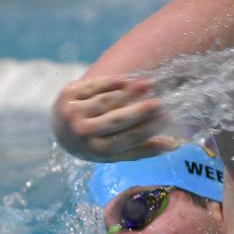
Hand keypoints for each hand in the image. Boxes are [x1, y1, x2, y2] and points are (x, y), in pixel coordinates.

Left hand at [52, 75, 178, 161]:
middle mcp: (82, 133)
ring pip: (106, 101)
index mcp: (96, 150)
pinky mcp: (67, 94)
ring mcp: (72, 113)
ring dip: (128, 92)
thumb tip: (173, 145)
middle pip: (115, 120)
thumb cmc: (96, 143)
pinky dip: (110, 83)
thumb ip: (142, 149)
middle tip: (159, 103)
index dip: (147, 129)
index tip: (166, 118)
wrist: (61, 130)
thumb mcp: (116, 152)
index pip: (127, 139)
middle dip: (138, 112)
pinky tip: (126, 80)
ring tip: (147, 85)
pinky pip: (94, 87)